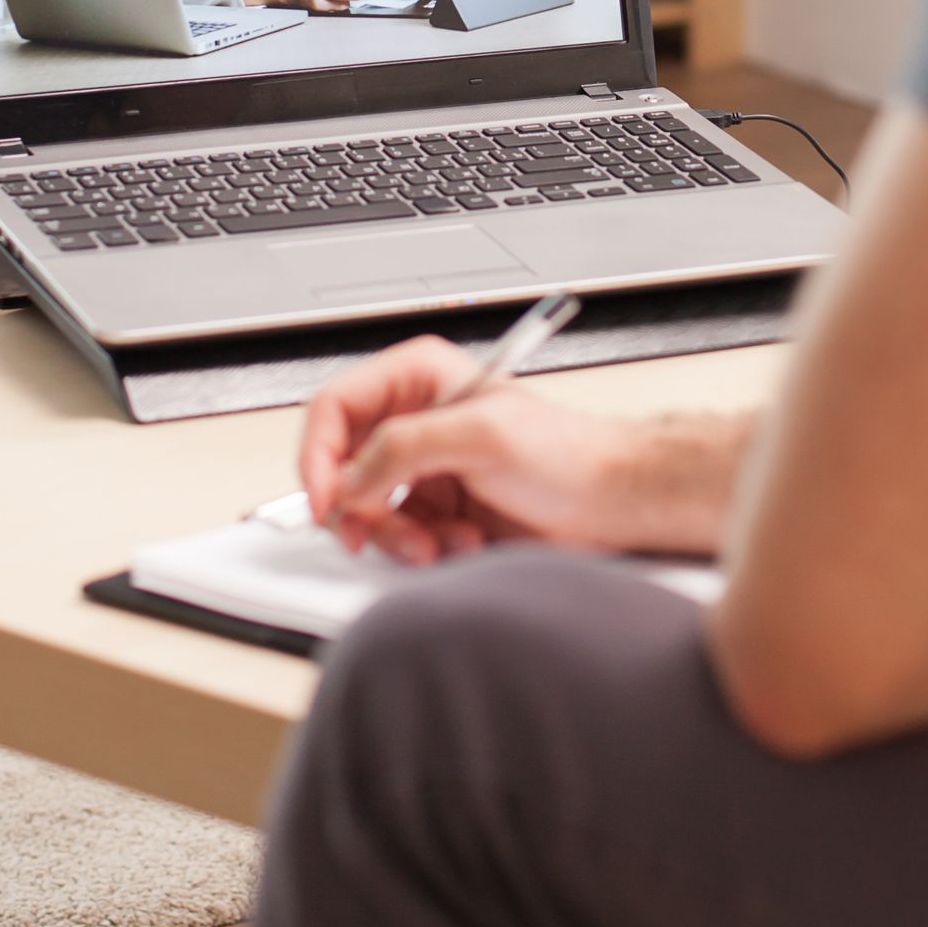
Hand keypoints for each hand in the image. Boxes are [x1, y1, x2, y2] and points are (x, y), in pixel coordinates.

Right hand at [298, 335, 642, 564]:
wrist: (609, 503)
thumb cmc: (568, 454)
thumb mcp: (483, 435)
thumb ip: (406, 447)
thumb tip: (349, 478)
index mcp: (418, 377)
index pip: (335, 408)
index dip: (319, 456)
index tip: (327, 501)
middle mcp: (414, 419)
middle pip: (340, 465)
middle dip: (360, 507)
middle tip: (377, 533)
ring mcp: (423, 467)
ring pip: (364, 508)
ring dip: (396, 535)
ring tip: (439, 541)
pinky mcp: (435, 508)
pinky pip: (395, 535)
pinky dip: (418, 549)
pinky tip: (460, 543)